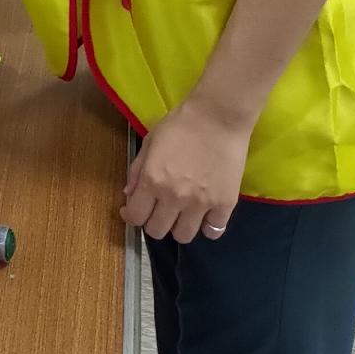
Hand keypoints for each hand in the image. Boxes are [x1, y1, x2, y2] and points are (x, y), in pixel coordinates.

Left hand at [120, 99, 251, 242]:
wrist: (218, 117)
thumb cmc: (179, 125)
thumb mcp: (149, 143)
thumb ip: (136, 171)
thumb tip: (129, 194)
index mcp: (151, 181)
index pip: (135, 217)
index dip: (131, 216)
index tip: (133, 210)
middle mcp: (174, 197)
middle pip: (157, 231)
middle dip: (153, 222)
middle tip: (158, 210)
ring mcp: (201, 204)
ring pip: (184, 236)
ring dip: (179, 227)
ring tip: (182, 213)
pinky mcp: (225, 204)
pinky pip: (214, 231)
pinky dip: (207, 227)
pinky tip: (204, 215)